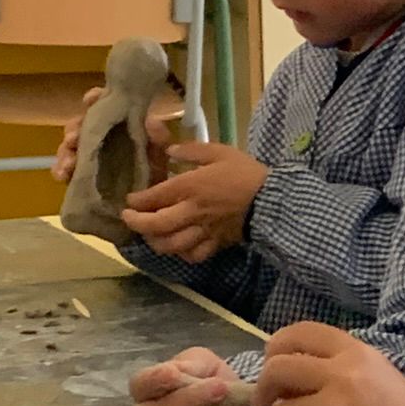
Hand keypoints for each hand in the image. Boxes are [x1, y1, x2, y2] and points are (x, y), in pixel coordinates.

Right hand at [53, 87, 171, 180]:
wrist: (149, 204)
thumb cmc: (155, 174)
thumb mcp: (160, 155)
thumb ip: (159, 139)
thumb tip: (152, 121)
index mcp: (118, 125)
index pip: (103, 105)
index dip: (95, 98)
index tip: (90, 100)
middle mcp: (99, 137)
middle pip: (79, 125)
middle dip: (73, 130)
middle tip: (73, 140)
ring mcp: (87, 155)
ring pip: (68, 147)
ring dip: (65, 153)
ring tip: (69, 163)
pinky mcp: (79, 175)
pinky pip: (64, 169)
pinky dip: (60, 170)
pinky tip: (62, 176)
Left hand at [121, 142, 265, 261]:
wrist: (274, 200)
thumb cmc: (246, 173)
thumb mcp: (220, 152)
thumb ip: (192, 150)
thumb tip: (170, 150)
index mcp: (190, 187)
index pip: (152, 197)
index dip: (136, 201)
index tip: (131, 200)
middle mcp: (191, 211)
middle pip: (155, 225)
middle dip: (137, 223)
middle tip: (130, 219)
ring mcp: (204, 230)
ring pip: (171, 244)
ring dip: (155, 241)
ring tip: (151, 235)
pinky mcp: (217, 243)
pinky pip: (194, 255)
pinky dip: (182, 254)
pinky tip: (179, 248)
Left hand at [257, 322, 404, 405]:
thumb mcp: (377, 372)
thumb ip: (336, 365)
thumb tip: (286, 372)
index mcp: (356, 353)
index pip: (299, 332)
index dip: (276, 347)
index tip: (274, 365)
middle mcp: (344, 375)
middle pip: (277, 369)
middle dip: (264, 388)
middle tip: (268, 402)